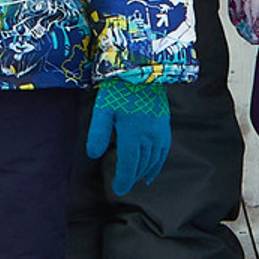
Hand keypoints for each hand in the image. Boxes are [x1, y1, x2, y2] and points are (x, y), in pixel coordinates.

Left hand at [87, 76, 170, 198]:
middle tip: (124, 188)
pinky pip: (164, 150)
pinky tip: (153, 168)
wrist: (142, 68)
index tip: (118, 190)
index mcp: (132, 133)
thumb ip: (98, 133)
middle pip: (141, 164)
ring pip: (153, 159)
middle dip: (132, 178)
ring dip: (145, 172)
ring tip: (137, 180)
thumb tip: (94, 155)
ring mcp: (159, 131)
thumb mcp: (102, 108)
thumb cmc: (118, 88)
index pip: (129, 164)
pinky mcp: (164, 124)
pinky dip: (159, 163)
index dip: (123, 179)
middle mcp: (149, 135)